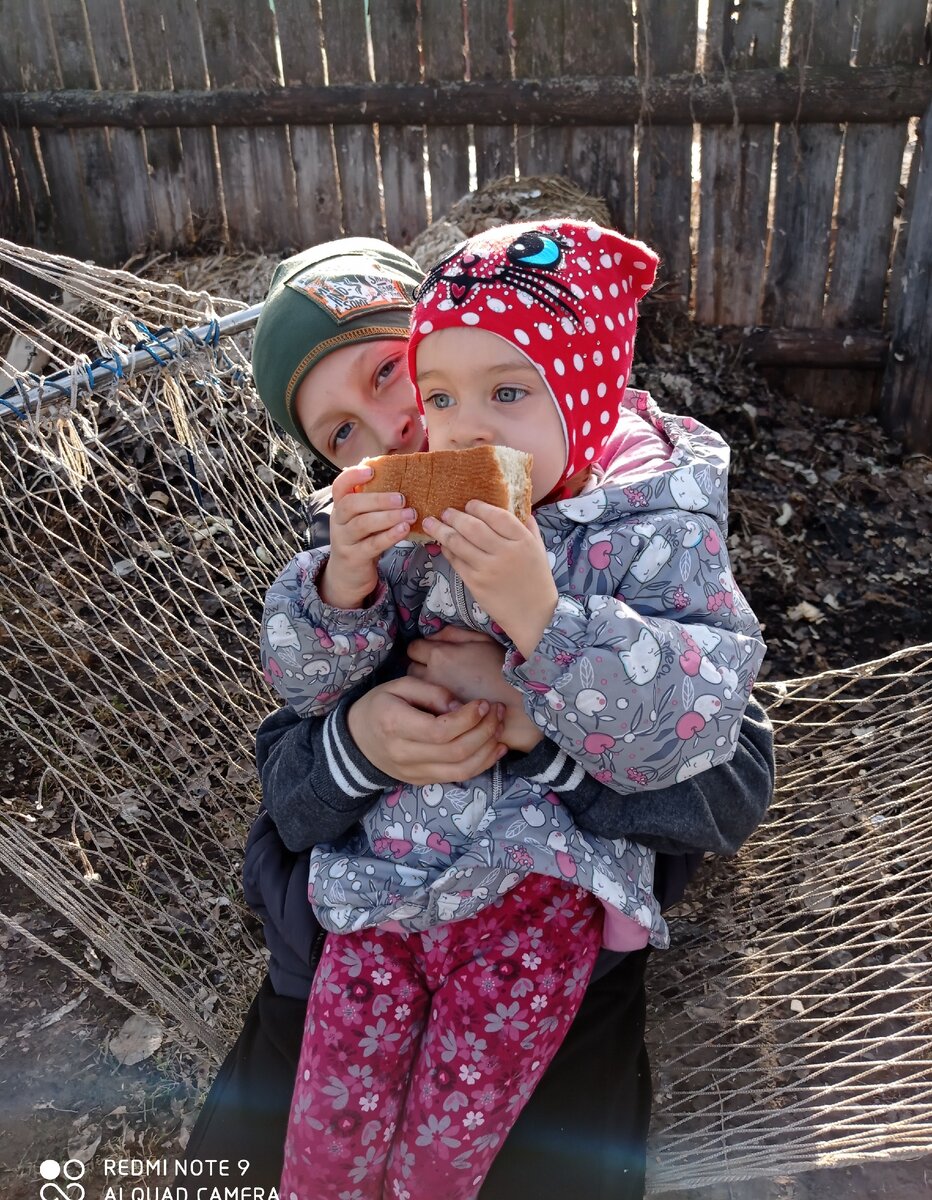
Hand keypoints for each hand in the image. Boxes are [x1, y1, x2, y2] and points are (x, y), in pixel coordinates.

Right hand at [318, 464, 416, 608]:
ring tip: (410, 514)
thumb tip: (398, 476)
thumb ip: (373, 503)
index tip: (371, 470)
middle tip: (402, 498)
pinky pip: (371, 544)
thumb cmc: (361, 541)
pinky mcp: (353, 557)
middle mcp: (338, 522)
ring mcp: (343, 540)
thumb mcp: (363, 520)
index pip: (339, 486)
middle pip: (351, 504)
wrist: (348, 576)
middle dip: (378, 499)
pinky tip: (404, 529)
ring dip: (388, 517)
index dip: (352, 475)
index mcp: (340, 507)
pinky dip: (389, 536)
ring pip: (362, 524)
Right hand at [346, 676, 507, 785]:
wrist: (357, 741)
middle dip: (485, 731)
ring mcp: (414, 772)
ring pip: (461, 769)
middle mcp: (404, 754)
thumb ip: (430, 691)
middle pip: (455, 751)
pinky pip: (458, 777)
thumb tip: (461, 706)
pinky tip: (495, 747)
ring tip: (499, 728)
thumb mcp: (398, 686)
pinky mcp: (424, 781)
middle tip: (498, 711)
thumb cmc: (380, 706)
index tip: (484, 703)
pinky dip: (482, 763)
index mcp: (395, 725)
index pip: (440, 730)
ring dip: (488, 750)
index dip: (468, 719)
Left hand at [406, 626, 542, 752]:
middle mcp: (431, 678)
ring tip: (443, 692)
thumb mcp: (484, 642)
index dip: (424, 650)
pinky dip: (433, 710)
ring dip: (426, 693)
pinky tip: (446, 709)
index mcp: (440, 655)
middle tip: (439, 674)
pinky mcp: (440, 722)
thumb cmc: (506, 671)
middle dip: (422, 671)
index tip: (435, 655)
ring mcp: (433, 702)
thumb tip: (436, 635)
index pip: (414, 648)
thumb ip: (456, 634)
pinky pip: (426, 713)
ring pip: (417, 695)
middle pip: (412, 671)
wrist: (522, 707)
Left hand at [421, 501, 557, 658]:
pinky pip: (456, 562)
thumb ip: (527, 526)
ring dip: (442, 531)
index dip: (479, 507)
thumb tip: (515, 505)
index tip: (469, 504)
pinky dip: (447, 551)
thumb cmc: (537, 580)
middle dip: (455, 516)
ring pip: (459, 543)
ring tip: (432, 522)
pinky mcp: (475, 583)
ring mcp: (488, 569)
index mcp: (522, 541)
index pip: (497, 516)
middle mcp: (504, 552)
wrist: (534, 615)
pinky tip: (442, 545)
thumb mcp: (538, 548)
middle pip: (473, 527)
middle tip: (445, 511)